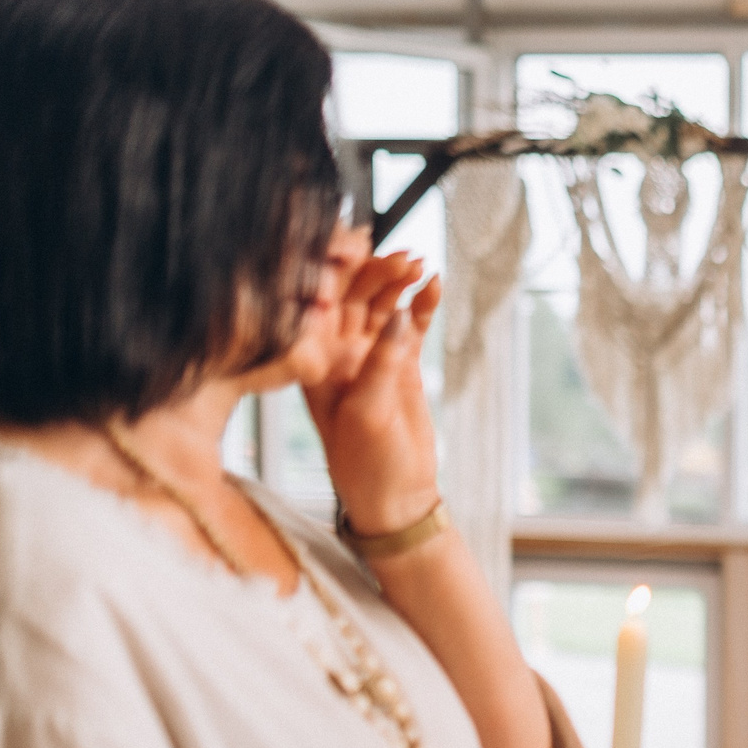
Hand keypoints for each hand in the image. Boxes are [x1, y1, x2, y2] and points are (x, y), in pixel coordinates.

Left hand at [289, 226, 447, 536]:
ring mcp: (370, 352)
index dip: (332, 273)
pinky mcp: (402, 362)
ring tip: (420, 266)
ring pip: (383, 303)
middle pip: (352, 294)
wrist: (396, 495)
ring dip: (399, 281)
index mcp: (312, 358)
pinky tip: (436, 286)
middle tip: (401, 259)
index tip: (355, 252)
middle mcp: (336, 349)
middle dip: (374, 271)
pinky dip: (423, 304)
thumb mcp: (366, 412)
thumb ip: (380, 363)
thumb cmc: (364, 462)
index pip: (317, 303)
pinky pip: (412, 323)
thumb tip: (400, 315)